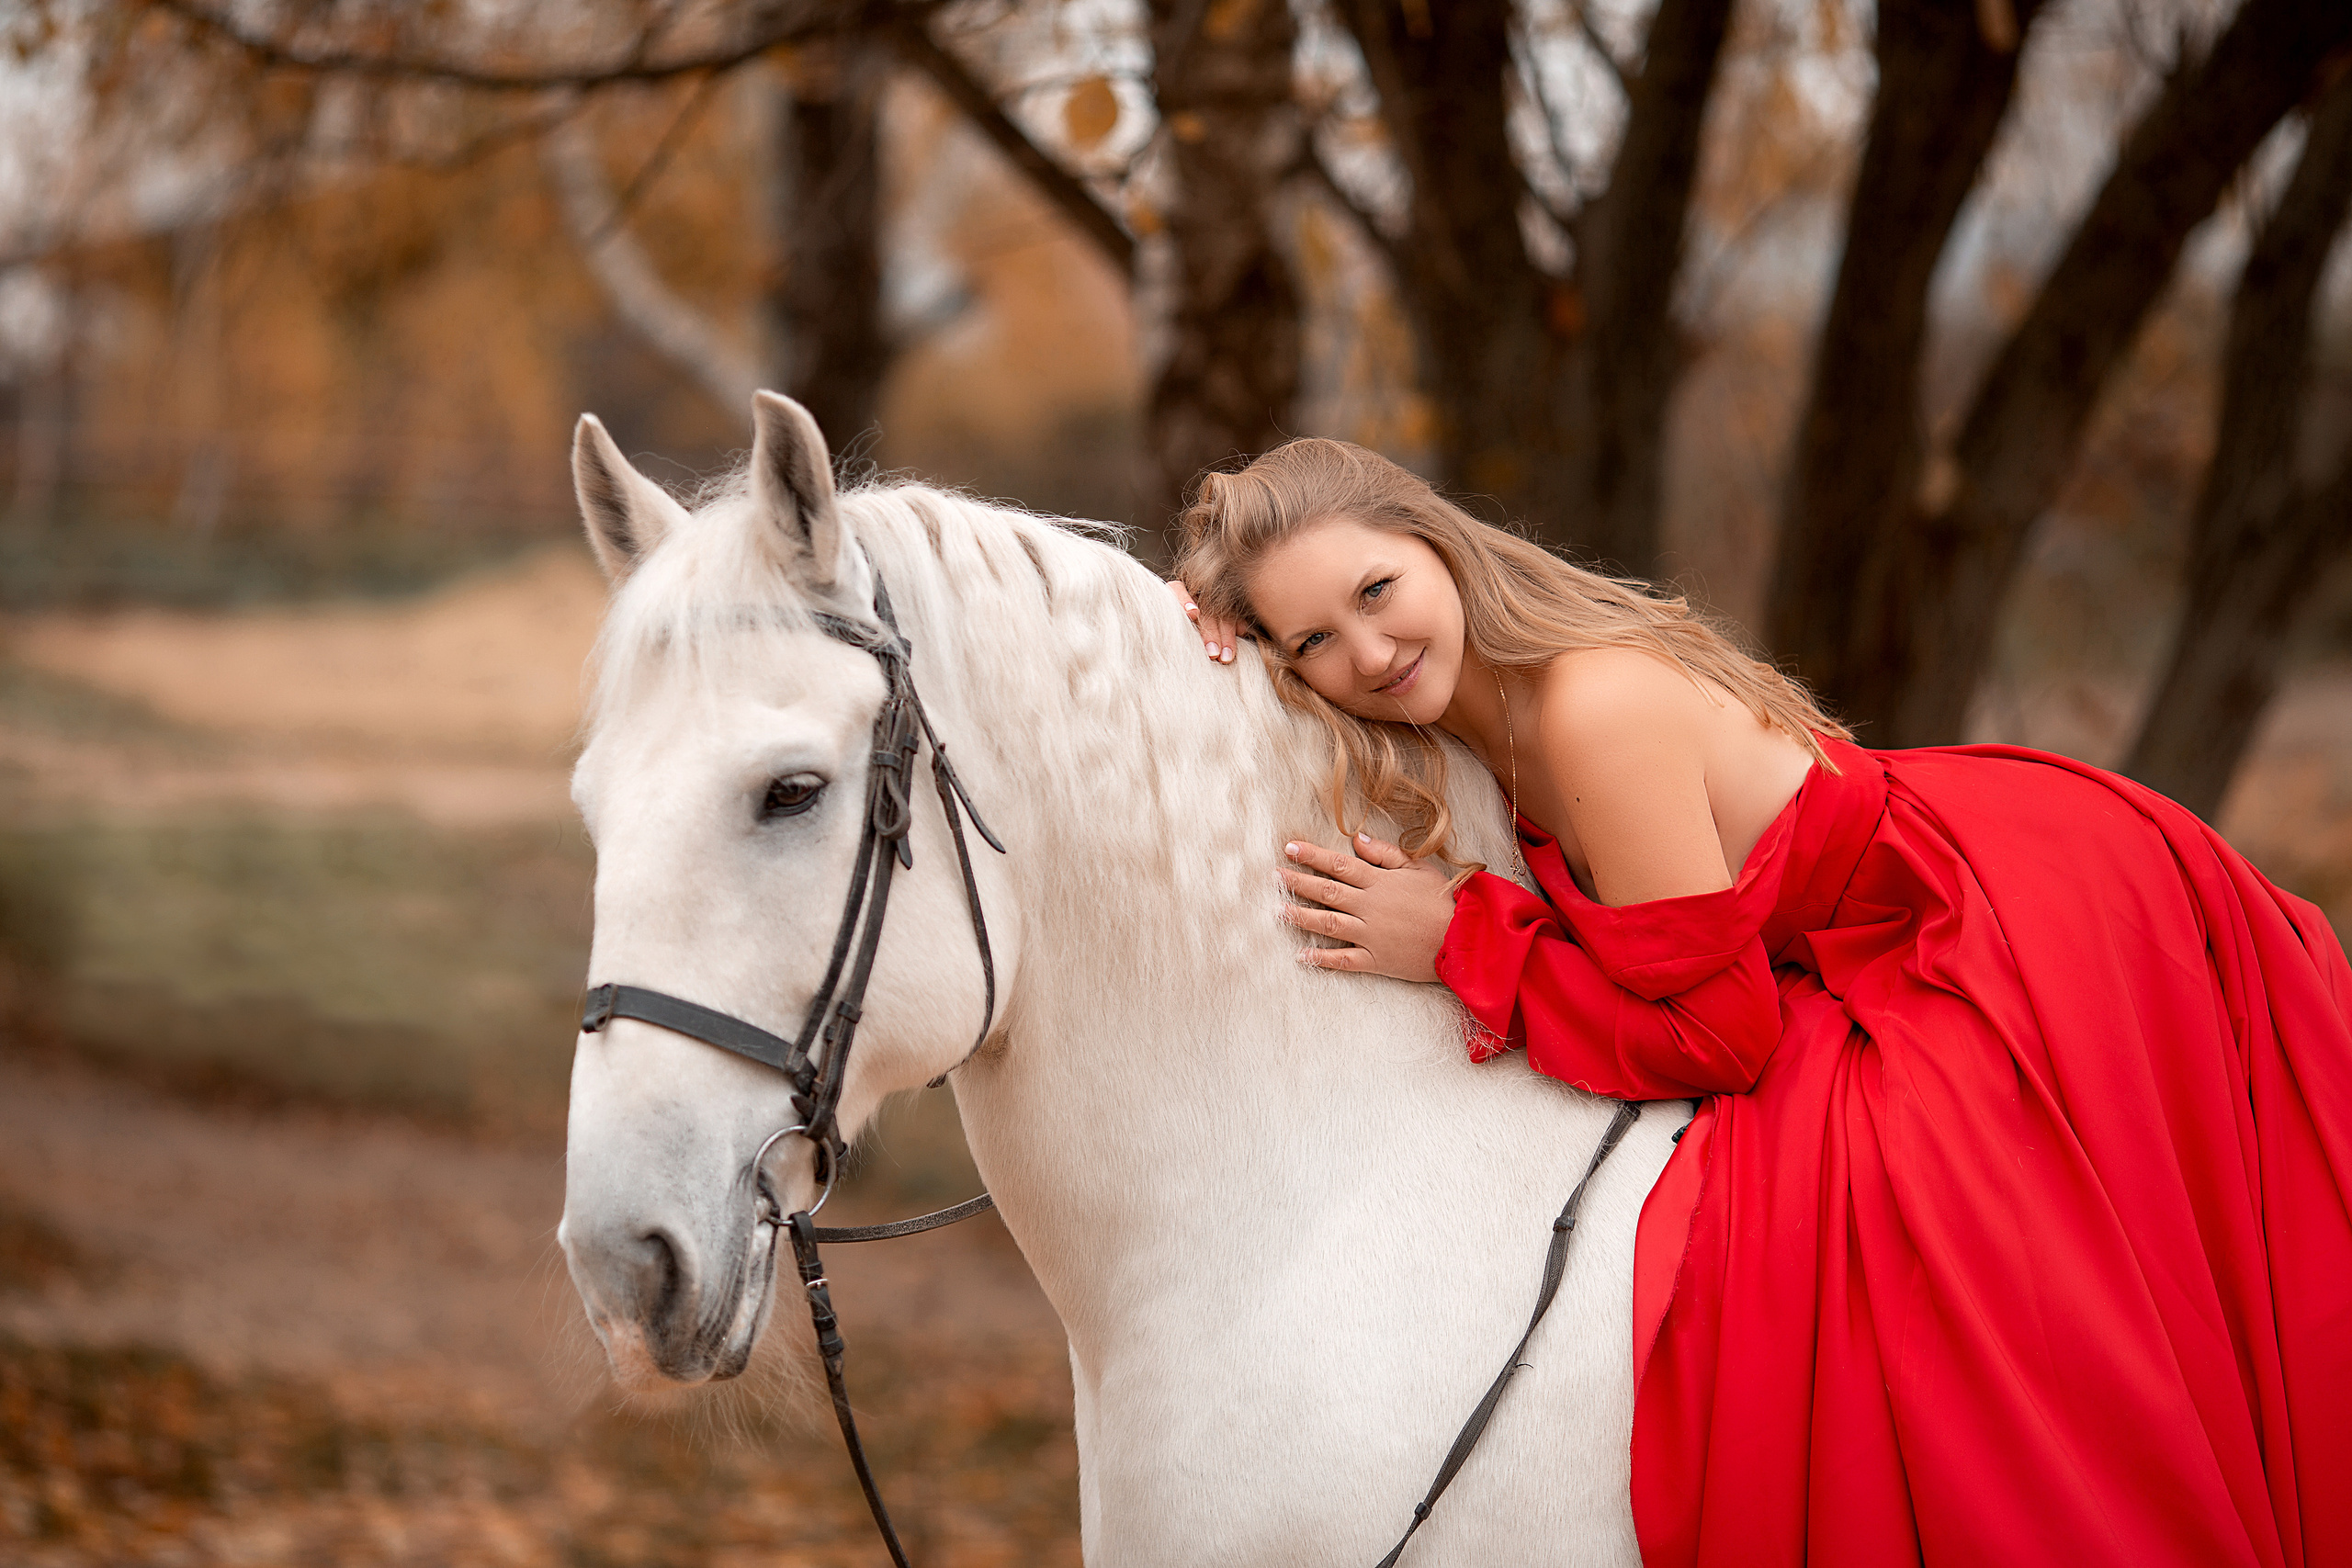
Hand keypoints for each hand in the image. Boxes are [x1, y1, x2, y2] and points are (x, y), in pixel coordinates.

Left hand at [1165, 578, 1241, 663]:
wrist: (1179, 633)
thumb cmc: (1163, 631)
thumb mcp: (1161, 628)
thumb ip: (1161, 628)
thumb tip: (1158, 642)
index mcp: (1173, 592)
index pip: (1177, 590)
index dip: (1184, 600)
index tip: (1192, 613)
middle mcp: (1193, 591)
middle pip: (1204, 607)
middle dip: (1209, 632)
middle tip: (1212, 654)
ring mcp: (1212, 597)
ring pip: (1222, 613)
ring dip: (1226, 635)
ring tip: (1226, 657)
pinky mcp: (1227, 605)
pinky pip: (1236, 613)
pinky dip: (1239, 623)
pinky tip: (1242, 633)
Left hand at [1280, 831, 1456, 981]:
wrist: (1465, 938)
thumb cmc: (1443, 900)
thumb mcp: (1418, 868)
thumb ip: (1385, 853)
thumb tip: (1356, 839)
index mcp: (1380, 882)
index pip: (1339, 864)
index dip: (1312, 855)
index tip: (1290, 847)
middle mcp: (1370, 906)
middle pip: (1327, 891)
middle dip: (1298, 882)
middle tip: (1274, 876)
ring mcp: (1371, 934)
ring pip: (1328, 923)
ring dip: (1300, 916)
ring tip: (1278, 910)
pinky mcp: (1376, 959)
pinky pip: (1344, 960)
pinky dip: (1322, 958)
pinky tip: (1301, 955)